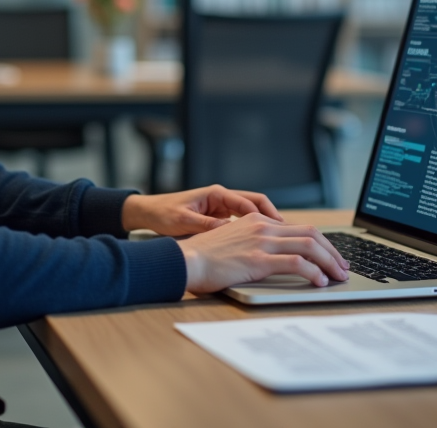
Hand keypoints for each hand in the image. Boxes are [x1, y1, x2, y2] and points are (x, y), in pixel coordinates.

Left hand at [122, 185, 281, 235]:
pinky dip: (252, 230)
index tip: (278, 228)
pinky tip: (260, 243)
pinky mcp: (218, 216)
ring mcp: (221, 207)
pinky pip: (241, 221)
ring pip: (251, 213)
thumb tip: (228, 229)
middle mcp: (221, 197)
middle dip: (272, 217)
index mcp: (216, 194)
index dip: (265, 215)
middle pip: (255, 204)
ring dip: (265, 224)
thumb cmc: (163, 214)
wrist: (148, 213)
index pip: (248, 201)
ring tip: (281, 240)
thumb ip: (206, 225)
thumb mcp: (183, 221)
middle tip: (288, 233)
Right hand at [177, 212, 349, 292]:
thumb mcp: (232, 242)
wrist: (184, 261)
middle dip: (332, 251)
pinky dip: (314, 272)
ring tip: (338, 276)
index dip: (320, 242)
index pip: (298, 227)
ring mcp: (261, 241)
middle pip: (310, 233)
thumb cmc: (203, 258)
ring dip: (329, 262)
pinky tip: (319, 282)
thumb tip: (274, 258)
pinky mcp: (258, 259)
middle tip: (342, 267)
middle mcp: (262, 226)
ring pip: (309, 245)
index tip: (330, 256)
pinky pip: (296, 263)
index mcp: (256, 220)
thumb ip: (253, 244)